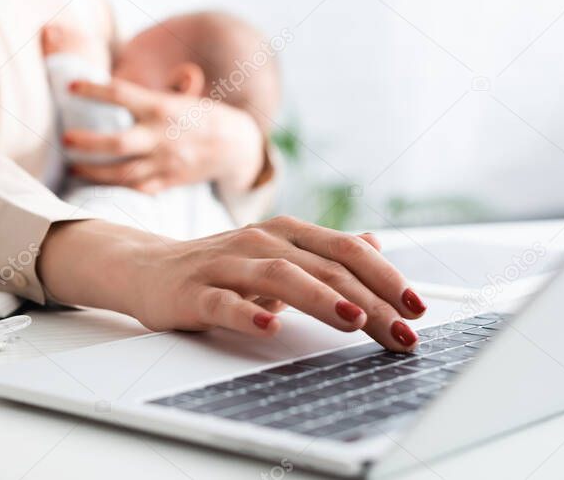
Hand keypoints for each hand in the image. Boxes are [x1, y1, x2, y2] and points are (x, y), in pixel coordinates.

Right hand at [39, 216, 427, 351]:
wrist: (147, 268)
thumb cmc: (220, 267)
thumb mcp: (277, 254)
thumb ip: (323, 252)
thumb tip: (376, 246)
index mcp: (285, 232)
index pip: (345, 250)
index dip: (385, 277)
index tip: (417, 309)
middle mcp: (259, 241)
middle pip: (322, 265)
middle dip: (368, 299)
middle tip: (401, 331)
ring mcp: (225, 264)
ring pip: (279, 276)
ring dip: (320, 297)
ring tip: (352, 319)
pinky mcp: (194, 291)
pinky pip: (223, 301)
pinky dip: (248, 312)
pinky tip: (270, 326)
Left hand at [64, 78, 265, 193]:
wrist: (236, 148)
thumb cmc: (205, 116)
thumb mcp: (187, 96)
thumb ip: (169, 84)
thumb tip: (160, 72)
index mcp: (163, 107)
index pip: (122, 94)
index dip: (93, 90)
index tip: (71, 87)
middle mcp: (162, 137)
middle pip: (117, 143)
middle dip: (87, 143)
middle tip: (64, 139)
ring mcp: (165, 162)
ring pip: (122, 173)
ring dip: (93, 171)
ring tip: (73, 166)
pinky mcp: (168, 182)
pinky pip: (137, 189)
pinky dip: (117, 188)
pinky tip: (98, 184)